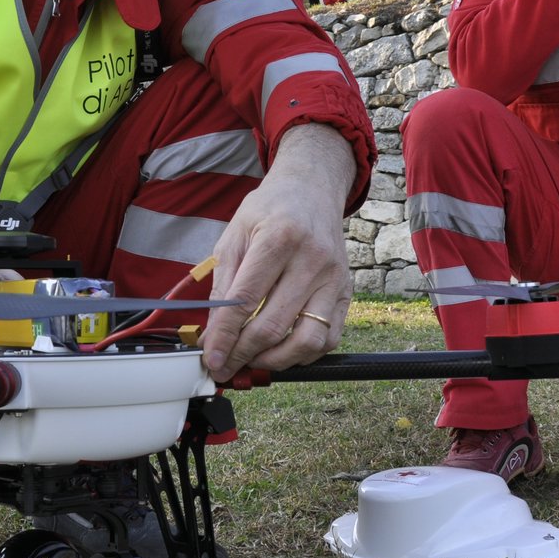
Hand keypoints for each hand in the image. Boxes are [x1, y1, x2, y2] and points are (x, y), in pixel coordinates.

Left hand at [197, 126, 354, 379]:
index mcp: (279, 238)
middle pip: (273, 325)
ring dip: (274, 361)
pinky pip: (329, 339)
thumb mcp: (234, 235)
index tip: (211, 358)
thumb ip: (222, 284)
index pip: (245, 300)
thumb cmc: (269, 211)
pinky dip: (303, 355)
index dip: (225, 336)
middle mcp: (312, 260)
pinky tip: (281, 350)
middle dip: (242, 354)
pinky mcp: (347, 292)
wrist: (312, 191)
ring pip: (307, 341)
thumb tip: (212, 334)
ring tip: (252, 360)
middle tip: (225, 366)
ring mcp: (334, 278)